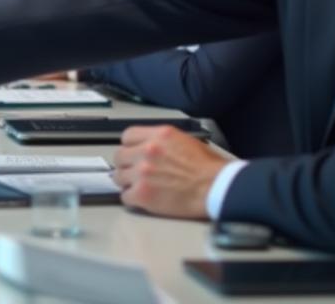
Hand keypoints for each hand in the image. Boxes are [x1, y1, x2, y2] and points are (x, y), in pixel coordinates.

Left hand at [110, 125, 227, 217]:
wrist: (216, 188)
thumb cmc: (209, 169)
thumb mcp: (187, 141)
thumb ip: (163, 142)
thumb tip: (152, 147)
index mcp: (159, 135)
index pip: (127, 136)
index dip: (129, 147)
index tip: (132, 153)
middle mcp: (147, 151)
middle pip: (119, 156)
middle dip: (127, 165)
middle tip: (135, 172)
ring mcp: (142, 172)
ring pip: (118, 176)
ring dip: (128, 182)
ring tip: (140, 187)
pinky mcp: (142, 193)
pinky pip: (125, 196)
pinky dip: (132, 199)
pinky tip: (143, 199)